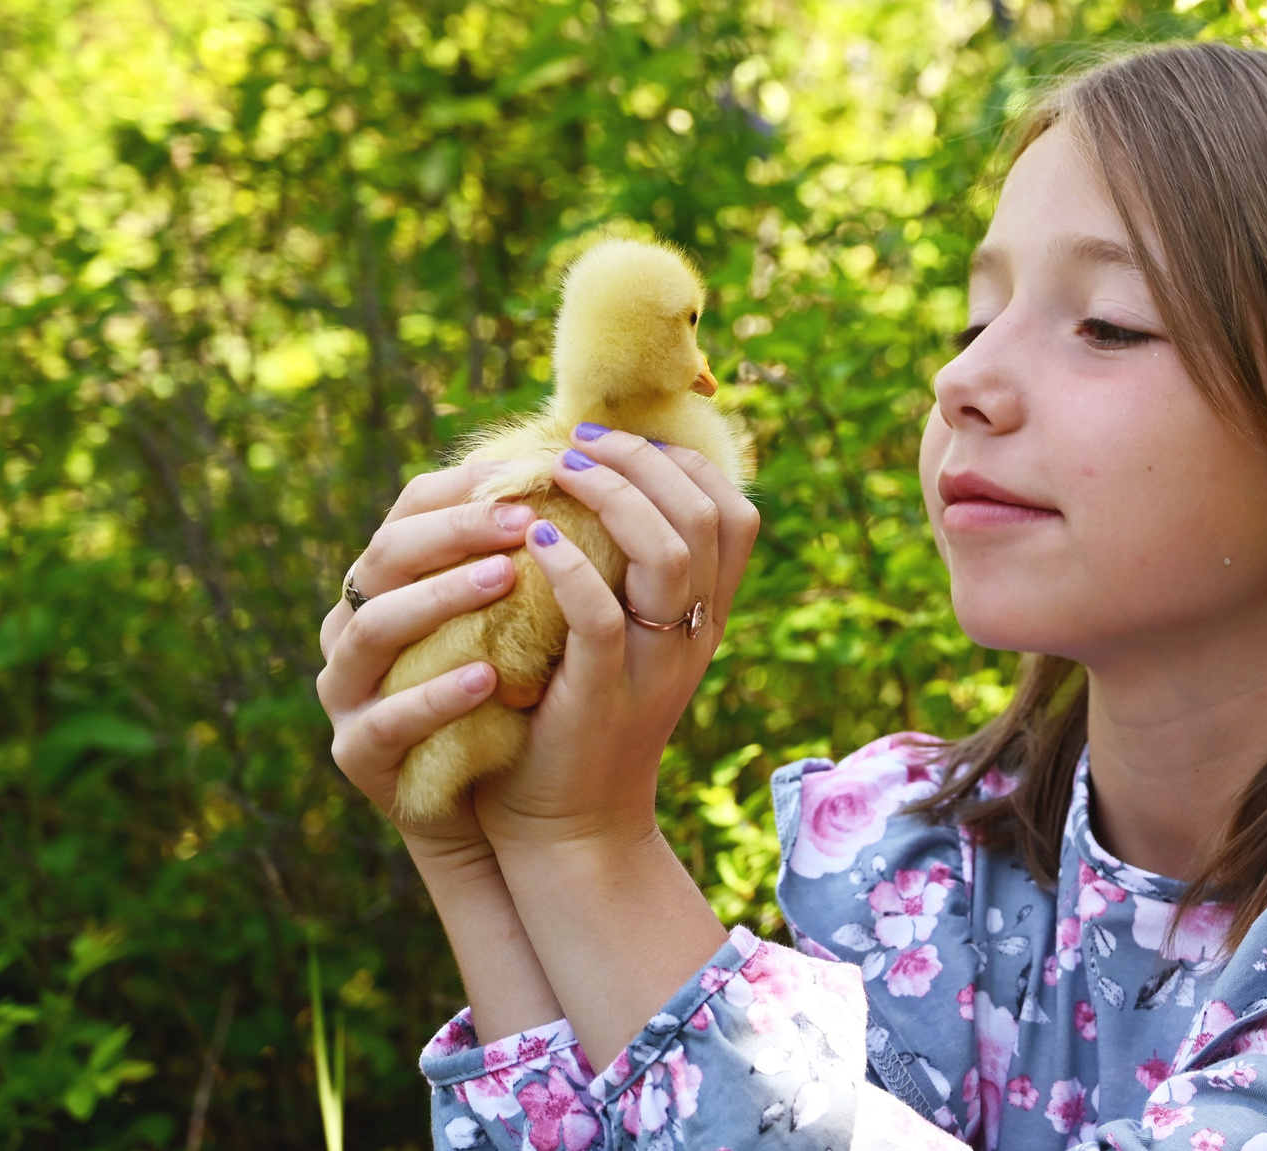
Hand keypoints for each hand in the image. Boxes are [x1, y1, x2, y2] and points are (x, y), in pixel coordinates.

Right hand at [315, 460, 534, 856]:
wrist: (489, 798)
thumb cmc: (508, 688)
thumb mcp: (515, 614)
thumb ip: (526, 552)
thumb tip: (585, 465)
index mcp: (389, 580)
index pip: (411, 508)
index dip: (467, 486)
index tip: (534, 472)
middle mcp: (354, 624)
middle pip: (385, 556)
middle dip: (455, 531)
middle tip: (524, 520)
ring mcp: (347, 689)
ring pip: (374, 629)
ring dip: (441, 598)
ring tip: (506, 579)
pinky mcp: (357, 752)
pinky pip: (386, 719)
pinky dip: (435, 694)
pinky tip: (486, 677)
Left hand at [473, 424, 758, 852]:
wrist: (568, 826)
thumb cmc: (573, 717)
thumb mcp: (621, 640)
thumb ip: (621, 576)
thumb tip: (590, 484)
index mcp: (705, 615)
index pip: (734, 512)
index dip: (681, 461)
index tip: (615, 442)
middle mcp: (694, 634)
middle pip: (706, 516)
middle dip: (641, 460)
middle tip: (577, 441)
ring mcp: (655, 664)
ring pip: (670, 553)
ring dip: (613, 496)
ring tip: (558, 472)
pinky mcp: (603, 694)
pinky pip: (601, 614)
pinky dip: (569, 565)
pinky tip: (532, 537)